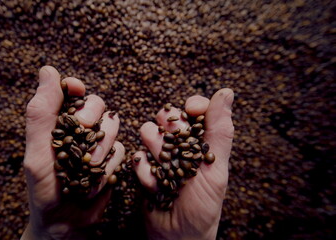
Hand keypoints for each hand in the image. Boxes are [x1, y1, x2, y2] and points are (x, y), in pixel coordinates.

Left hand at [21, 66, 123, 239]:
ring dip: (99, 151)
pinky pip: (122, 150)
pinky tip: (94, 181)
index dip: (76, 88)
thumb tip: (48, 70)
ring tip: (84, 170)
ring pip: (114, 126)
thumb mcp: (37, 151)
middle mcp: (79, 128)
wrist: (66, 222)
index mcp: (57, 121)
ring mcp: (98, 142)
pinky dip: (108, 166)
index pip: (72, 90)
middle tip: (79, 143)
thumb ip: (41, 112)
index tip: (76, 90)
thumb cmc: (45, 189)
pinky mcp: (113, 158)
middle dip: (91, 123)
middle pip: (98, 104)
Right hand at [134, 89, 233, 239]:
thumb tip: (225, 91)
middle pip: (168, 116)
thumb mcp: (216, 168)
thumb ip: (220, 130)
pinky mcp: (142, 169)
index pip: (195, 108)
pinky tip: (155, 187)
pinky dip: (146, 173)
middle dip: (171, 132)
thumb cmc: (203, 205)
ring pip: (148, 132)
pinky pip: (137, 158)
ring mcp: (160, 156)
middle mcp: (181, 145)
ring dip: (157, 152)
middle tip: (177, 148)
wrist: (178, 237)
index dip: (192, 106)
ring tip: (166, 171)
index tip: (191, 111)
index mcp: (203, 142)